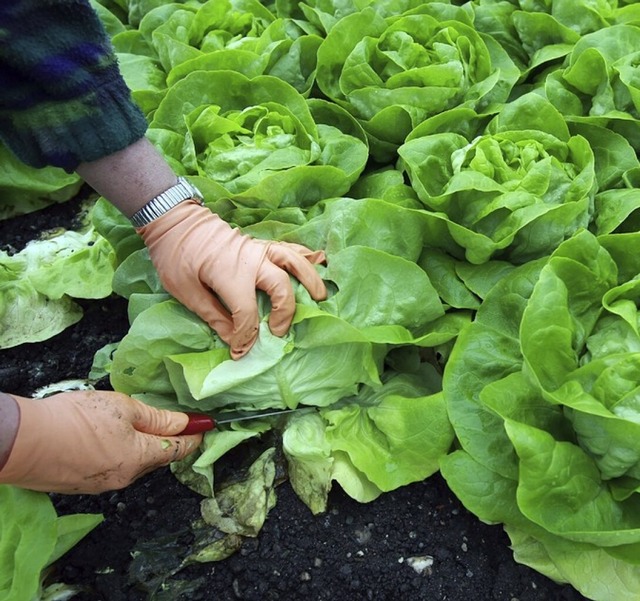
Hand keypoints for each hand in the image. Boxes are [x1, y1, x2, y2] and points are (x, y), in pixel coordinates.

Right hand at [0, 391, 201, 493]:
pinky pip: (113, 467)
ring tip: (140, 425)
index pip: (178, 450)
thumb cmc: (75, 420)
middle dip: (169, 441)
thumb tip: (184, 423)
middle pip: (157, 458)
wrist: (23, 442)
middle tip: (177, 422)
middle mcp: (126, 477)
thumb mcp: (122, 408)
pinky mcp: (83, 484)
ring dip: (143, 447)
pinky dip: (121, 453)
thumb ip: (156, 418)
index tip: (205, 426)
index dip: (194, 436)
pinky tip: (110, 438)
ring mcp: (104, 484)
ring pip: (134, 463)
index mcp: (140, 458)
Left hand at [137, 200, 326, 358]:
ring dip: (310, 280)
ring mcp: (258, 249)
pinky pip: (288, 248)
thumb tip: (233, 339)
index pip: (247, 314)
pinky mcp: (259, 243)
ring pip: (293, 262)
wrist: (174, 218)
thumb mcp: (185, 291)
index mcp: (230, 275)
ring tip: (320, 297)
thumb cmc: (174, 255)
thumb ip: (213, 316)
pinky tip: (316, 263)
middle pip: (280, 287)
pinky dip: (305, 255)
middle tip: (278, 331)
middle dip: (284, 313)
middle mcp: (250, 261)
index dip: (245, 337)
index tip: (240, 351)